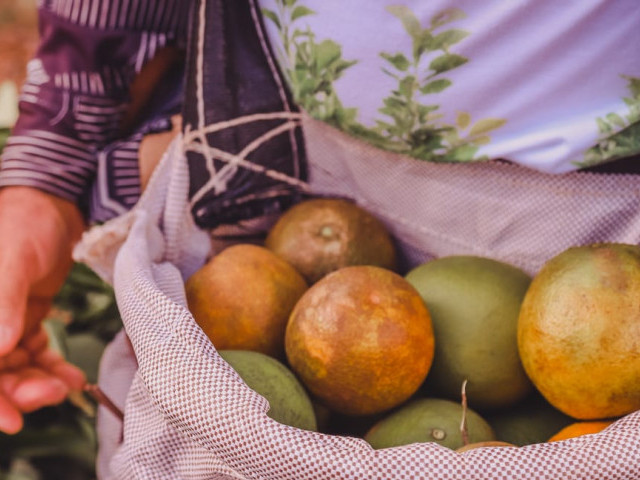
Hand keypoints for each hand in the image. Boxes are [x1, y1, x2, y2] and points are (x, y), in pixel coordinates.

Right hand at [0, 187, 85, 432]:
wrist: (56, 206)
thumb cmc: (25, 221)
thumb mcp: (11, 259)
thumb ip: (1, 301)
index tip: (12, 419)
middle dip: (19, 391)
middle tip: (53, 393)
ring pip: (11, 370)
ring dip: (38, 383)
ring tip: (67, 384)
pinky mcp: (22, 321)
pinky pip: (32, 355)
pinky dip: (51, 367)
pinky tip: (72, 375)